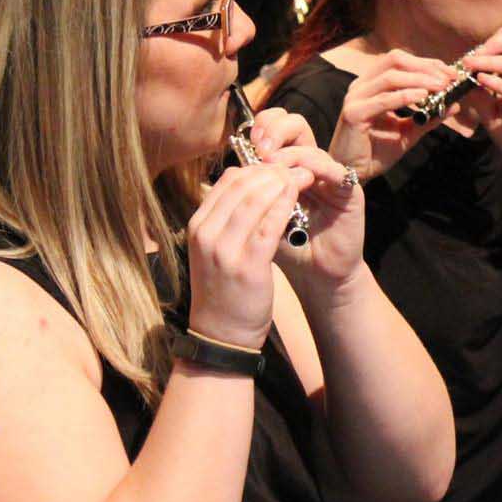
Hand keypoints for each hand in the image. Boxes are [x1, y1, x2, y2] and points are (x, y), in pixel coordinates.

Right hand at [184, 158, 299, 348]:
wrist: (221, 334)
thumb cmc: (224, 290)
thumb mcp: (215, 250)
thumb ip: (227, 220)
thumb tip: (247, 186)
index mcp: (198, 227)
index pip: (227, 182)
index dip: (257, 168)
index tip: (279, 167)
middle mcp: (206, 234)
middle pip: (241, 185)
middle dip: (272, 171)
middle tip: (296, 167)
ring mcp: (224, 250)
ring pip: (254, 200)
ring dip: (282, 183)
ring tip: (303, 176)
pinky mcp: (247, 266)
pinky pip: (268, 225)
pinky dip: (285, 205)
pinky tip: (299, 197)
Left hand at [247, 108, 369, 304]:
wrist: (313, 276)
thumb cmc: (284, 249)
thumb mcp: (257, 219)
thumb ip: (246, 196)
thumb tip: (223, 175)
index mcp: (285, 167)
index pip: (274, 128)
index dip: (261, 127)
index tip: (245, 140)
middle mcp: (308, 166)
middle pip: (295, 125)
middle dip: (274, 129)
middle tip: (259, 148)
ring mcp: (329, 177)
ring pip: (310, 147)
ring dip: (289, 155)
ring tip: (272, 168)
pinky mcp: (349, 191)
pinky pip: (334, 170)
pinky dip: (315, 169)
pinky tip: (298, 180)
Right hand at [329, 50, 463, 182]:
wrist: (354, 173)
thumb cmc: (377, 151)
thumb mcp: (409, 131)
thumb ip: (429, 116)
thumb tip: (456, 104)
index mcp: (371, 84)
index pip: (400, 61)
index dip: (427, 63)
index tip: (450, 72)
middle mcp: (361, 85)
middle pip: (396, 61)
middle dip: (426, 67)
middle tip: (449, 78)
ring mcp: (355, 97)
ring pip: (391, 76)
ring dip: (420, 79)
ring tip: (441, 86)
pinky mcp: (353, 113)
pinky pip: (383, 99)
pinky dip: (405, 96)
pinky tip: (423, 97)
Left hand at [459, 27, 501, 180]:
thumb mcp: (493, 116)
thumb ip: (480, 98)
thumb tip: (461, 81)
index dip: (492, 42)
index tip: (471, 56)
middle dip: (494, 42)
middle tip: (472, 56)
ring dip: (489, 60)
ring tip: (469, 66)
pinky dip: (496, 82)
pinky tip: (480, 81)